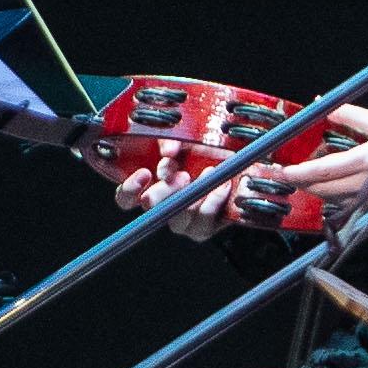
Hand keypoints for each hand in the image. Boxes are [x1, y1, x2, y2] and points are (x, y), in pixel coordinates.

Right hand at [113, 148, 236, 239]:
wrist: (241, 165)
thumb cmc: (208, 151)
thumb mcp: (186, 139)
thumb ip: (171, 141)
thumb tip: (169, 151)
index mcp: (151, 186)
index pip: (126, 198)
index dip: (130, 190)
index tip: (145, 173)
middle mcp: (163, 207)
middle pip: (152, 208)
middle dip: (166, 192)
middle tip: (182, 176)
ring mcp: (183, 221)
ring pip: (178, 219)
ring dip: (193, 196)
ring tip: (209, 173)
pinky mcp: (205, 228)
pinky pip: (204, 222)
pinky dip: (213, 202)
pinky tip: (222, 184)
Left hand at [242, 101, 367, 217]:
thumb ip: (349, 115)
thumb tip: (322, 103)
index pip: (327, 170)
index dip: (302, 172)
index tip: (283, 170)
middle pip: (327, 190)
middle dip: (303, 184)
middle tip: (282, 176)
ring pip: (337, 200)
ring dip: (317, 191)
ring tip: (299, 181)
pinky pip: (352, 203)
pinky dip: (335, 196)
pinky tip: (326, 188)